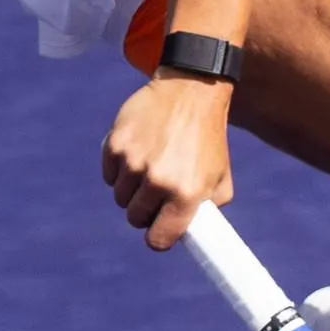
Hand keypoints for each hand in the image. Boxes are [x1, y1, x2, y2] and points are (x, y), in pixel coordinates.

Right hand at [102, 73, 235, 250]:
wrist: (190, 91)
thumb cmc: (207, 138)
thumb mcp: (220, 177)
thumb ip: (208, 209)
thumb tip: (192, 234)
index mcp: (187, 194)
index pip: (158, 239)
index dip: (158, 237)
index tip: (159, 230)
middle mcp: (159, 181)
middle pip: (135, 218)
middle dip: (145, 210)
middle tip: (156, 193)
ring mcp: (134, 162)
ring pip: (121, 197)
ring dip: (132, 189)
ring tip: (149, 168)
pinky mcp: (116, 145)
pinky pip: (109, 175)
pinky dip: (119, 170)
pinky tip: (136, 153)